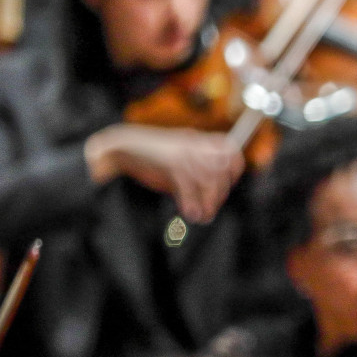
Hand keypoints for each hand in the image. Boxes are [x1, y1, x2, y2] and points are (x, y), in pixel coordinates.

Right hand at [85, 124, 243, 222]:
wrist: (121, 147)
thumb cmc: (150, 155)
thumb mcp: (179, 155)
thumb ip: (196, 168)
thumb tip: (213, 193)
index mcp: (199, 140)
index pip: (231, 151)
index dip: (235, 169)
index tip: (230, 183)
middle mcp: (195, 146)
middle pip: (222, 171)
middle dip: (220, 192)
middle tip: (212, 206)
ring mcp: (185, 155)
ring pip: (209, 181)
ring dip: (208, 202)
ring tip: (203, 215)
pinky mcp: (172, 166)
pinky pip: (189, 189)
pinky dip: (192, 204)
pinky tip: (191, 214)